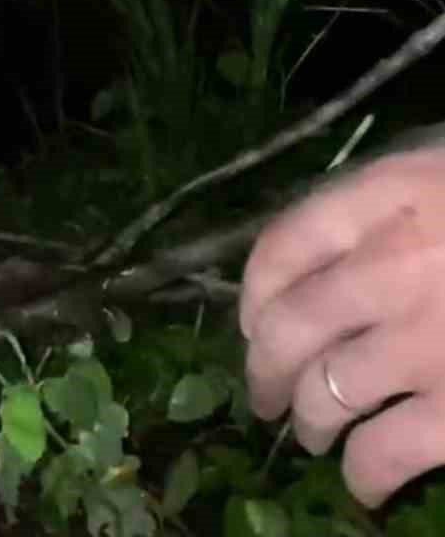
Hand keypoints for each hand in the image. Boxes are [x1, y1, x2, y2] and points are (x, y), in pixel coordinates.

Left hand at [240, 147, 444, 506]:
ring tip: (309, 431)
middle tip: (262, 391)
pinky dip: (362, 475)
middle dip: (263, 367)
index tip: (253, 317)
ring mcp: (423, 343)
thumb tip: (329, 246)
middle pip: (288, 326)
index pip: (284, 243)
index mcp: (390, 194)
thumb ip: (391, 199)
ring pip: (324, 393)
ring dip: (306, 420)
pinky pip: (384, 454)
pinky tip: (363, 483)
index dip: (255, 289)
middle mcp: (390, 265)